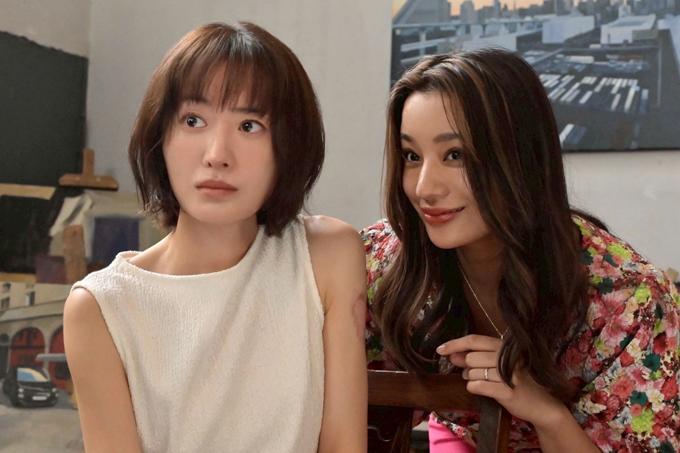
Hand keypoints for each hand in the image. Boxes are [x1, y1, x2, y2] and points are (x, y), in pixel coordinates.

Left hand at [436, 334, 567, 428]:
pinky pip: (477, 386)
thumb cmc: (519, 382)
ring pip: (472, 373)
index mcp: (505, 347)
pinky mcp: (506, 391)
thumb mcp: (500, 365)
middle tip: (476, 374)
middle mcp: (507, 358)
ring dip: (472, 379)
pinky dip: (475, 388)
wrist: (543, 404)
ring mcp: (508, 374)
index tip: (440, 349)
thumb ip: (477, 357)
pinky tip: (485, 390)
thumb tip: (452, 355)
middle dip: (467, 368)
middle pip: (471, 358)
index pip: (475, 340)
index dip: (455, 343)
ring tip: (485, 382)